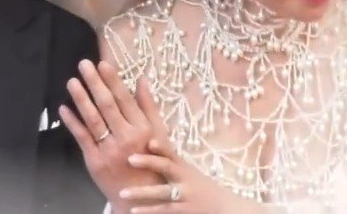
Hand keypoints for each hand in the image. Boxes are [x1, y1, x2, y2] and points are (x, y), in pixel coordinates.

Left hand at [59, 60, 165, 211]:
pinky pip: (82, 138)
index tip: (104, 63)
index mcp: (142, 129)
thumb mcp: (157, 133)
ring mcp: (108, 150)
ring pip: (92, 119)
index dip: (113, 80)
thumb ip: (149, 106)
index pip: (125, 99)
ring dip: (81, 98)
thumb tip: (141, 80)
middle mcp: (126, 138)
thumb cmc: (152, 162)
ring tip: (72, 81)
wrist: (140, 197)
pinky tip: (64, 108)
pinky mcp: (94, 161)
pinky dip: (72, 122)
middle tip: (84, 64)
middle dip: (95, 82)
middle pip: (107, 105)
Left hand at [121, 139, 263, 213]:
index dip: (161, 146)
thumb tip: (148, 140)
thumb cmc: (200, 186)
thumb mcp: (187, 170)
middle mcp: (185, 178)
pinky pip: (164, 210)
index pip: (172, 152)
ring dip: (142, 193)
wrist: (223, 207)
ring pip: (162, 192)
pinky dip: (149, 211)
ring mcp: (185, 195)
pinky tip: (134, 211)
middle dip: (149, 162)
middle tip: (129, 158)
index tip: (149, 140)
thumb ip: (169, 157)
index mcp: (184, 166)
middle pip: (167, 167)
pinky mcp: (184, 210)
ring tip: (123, 193)